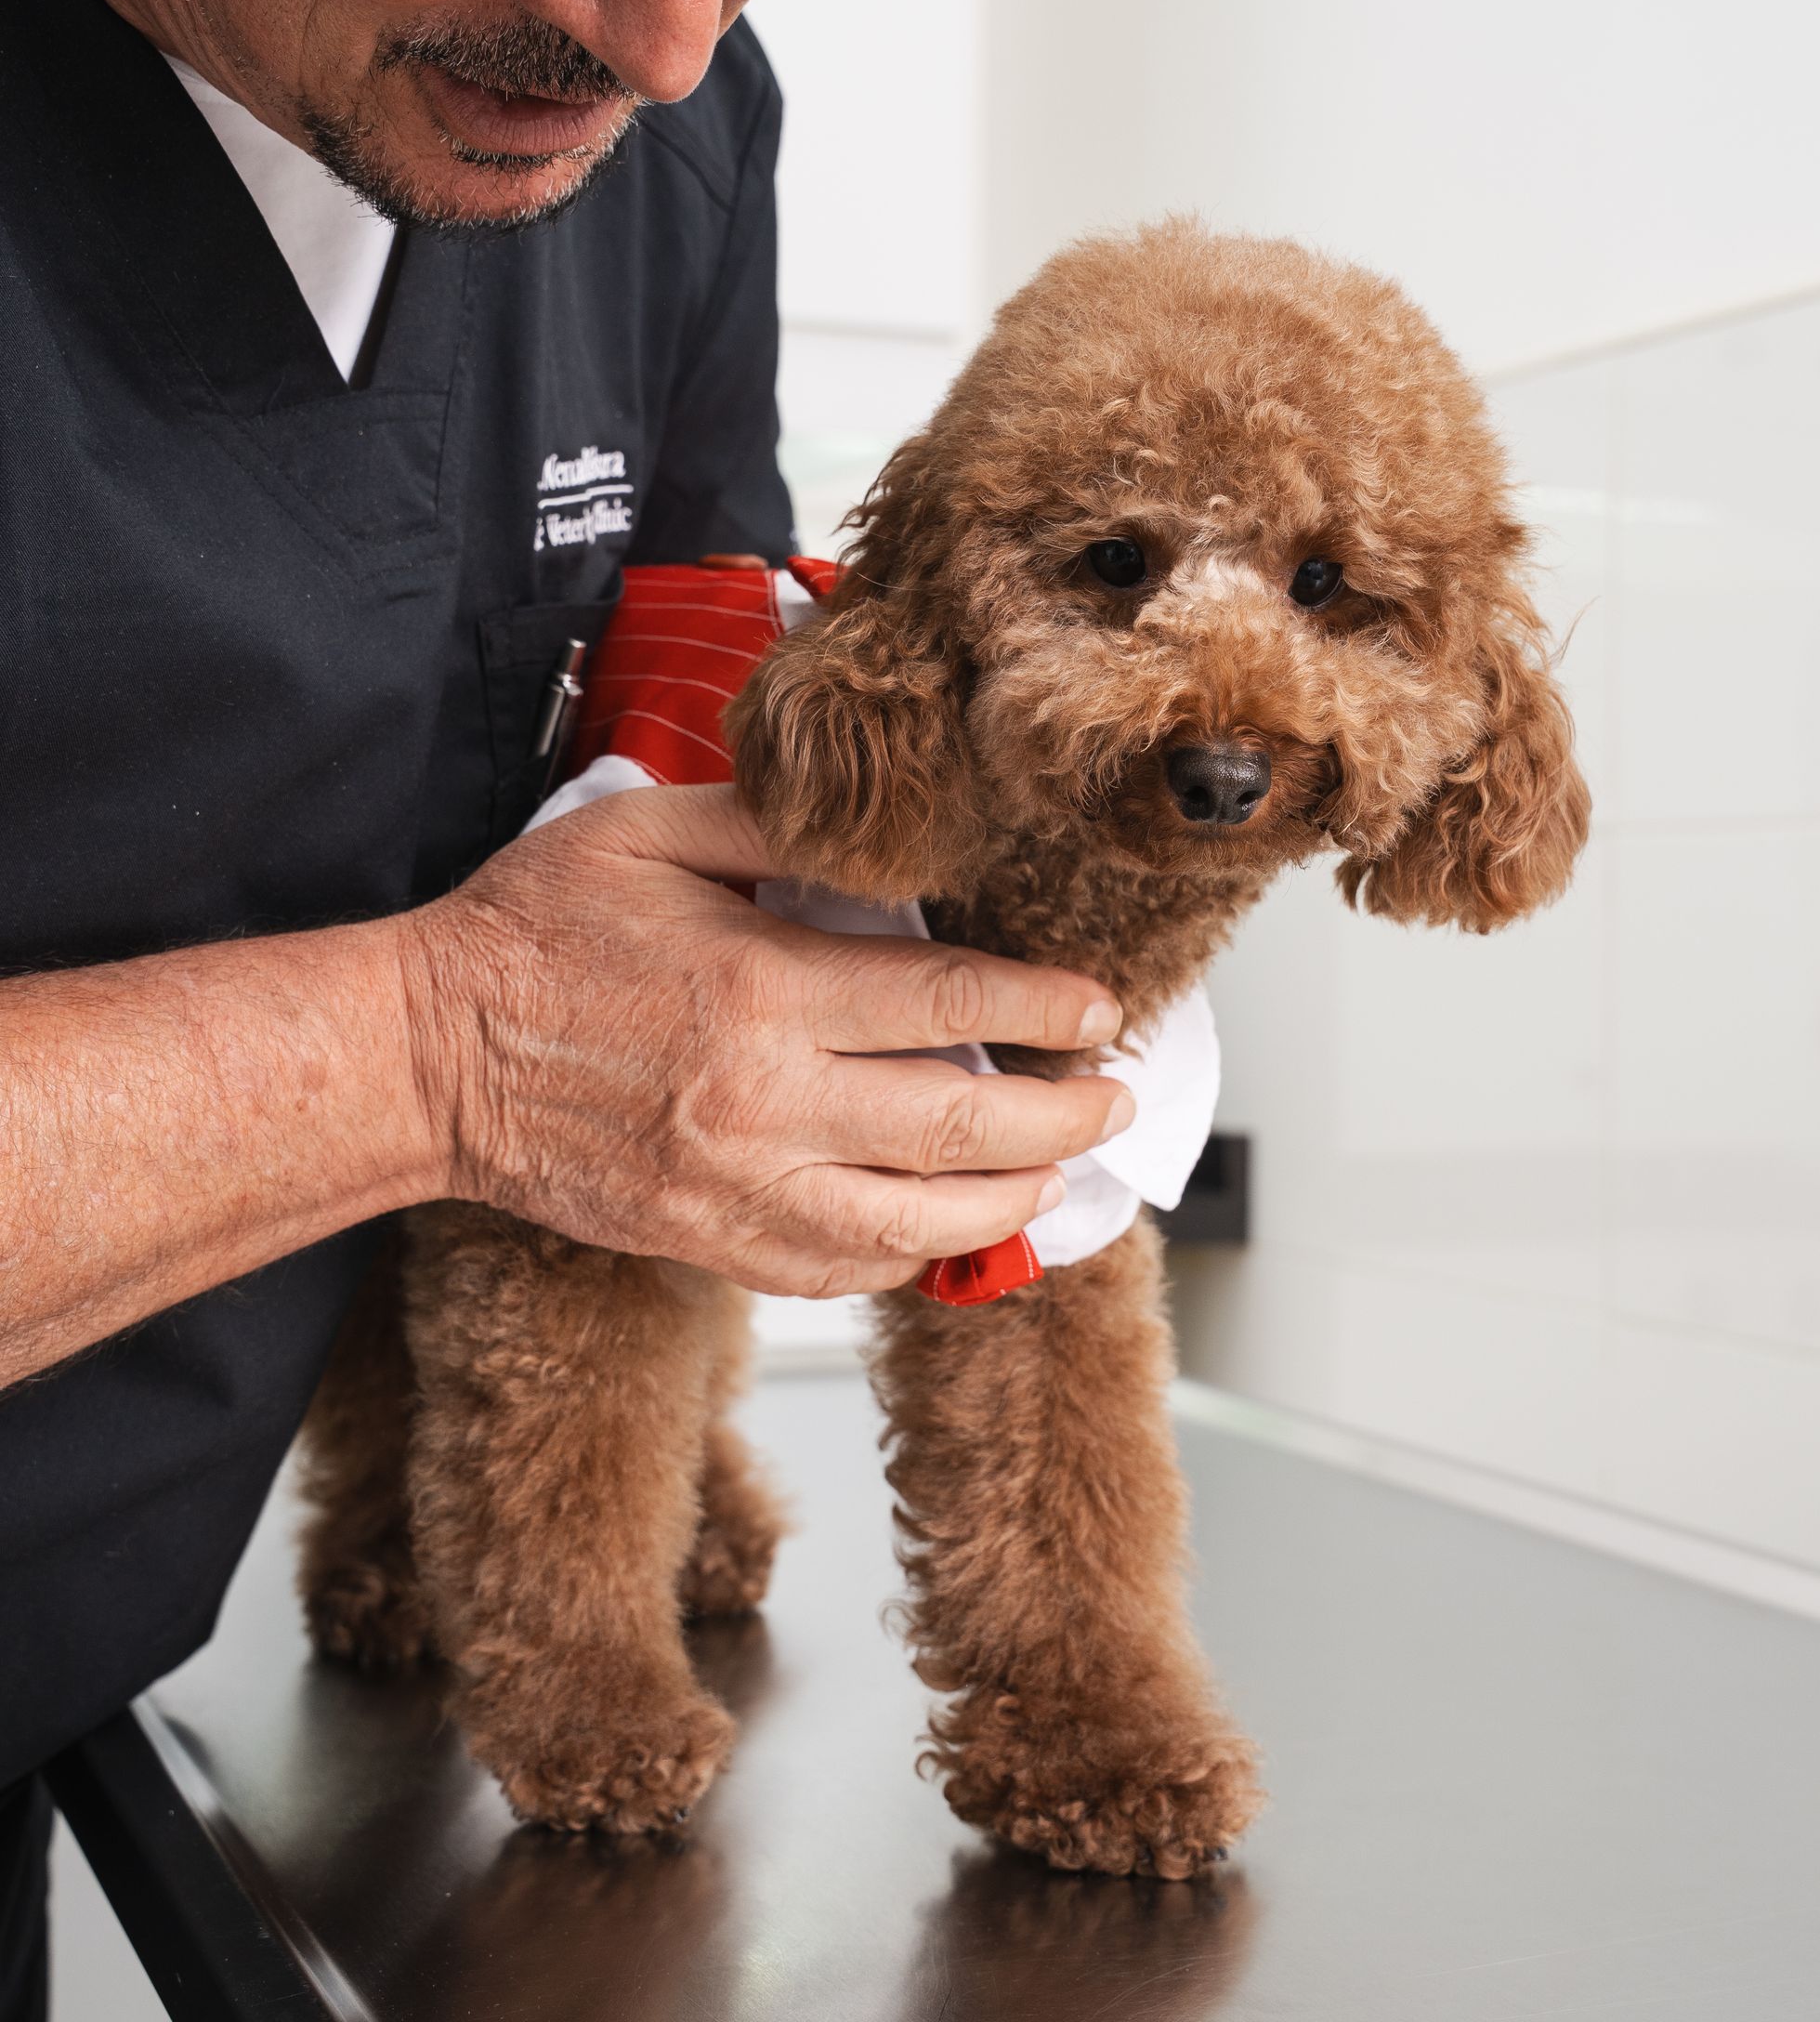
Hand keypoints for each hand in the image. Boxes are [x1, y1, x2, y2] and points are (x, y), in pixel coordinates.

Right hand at [397, 784, 1130, 1295]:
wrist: (428, 1057)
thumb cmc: (530, 937)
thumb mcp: (648, 831)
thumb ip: (774, 826)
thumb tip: (883, 834)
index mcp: (761, 992)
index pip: (949, 1008)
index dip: (1044, 1009)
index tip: (1100, 1010)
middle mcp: (764, 1105)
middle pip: (962, 1128)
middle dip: (1064, 1115)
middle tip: (1113, 1098)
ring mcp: (738, 1189)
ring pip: (917, 1223)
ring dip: (1010, 1200)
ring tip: (1058, 1170)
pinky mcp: (709, 1241)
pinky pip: (841, 1271)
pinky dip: (913, 1256)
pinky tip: (949, 1228)